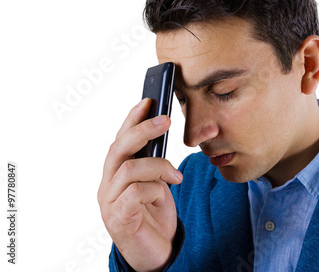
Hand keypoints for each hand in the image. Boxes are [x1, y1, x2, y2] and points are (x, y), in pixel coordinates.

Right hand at [97, 98, 182, 270]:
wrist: (156, 253)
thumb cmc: (155, 215)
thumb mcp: (158, 182)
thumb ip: (154, 162)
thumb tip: (162, 132)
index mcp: (116, 173)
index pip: (120, 139)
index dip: (132, 118)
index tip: (149, 100)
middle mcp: (107, 184)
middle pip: (118, 148)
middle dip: (143, 129)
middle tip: (166, 120)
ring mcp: (109, 201)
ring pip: (129, 168)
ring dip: (158, 167)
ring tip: (176, 177)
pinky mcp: (117, 218)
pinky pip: (135, 192)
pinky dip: (155, 189)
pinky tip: (165, 195)